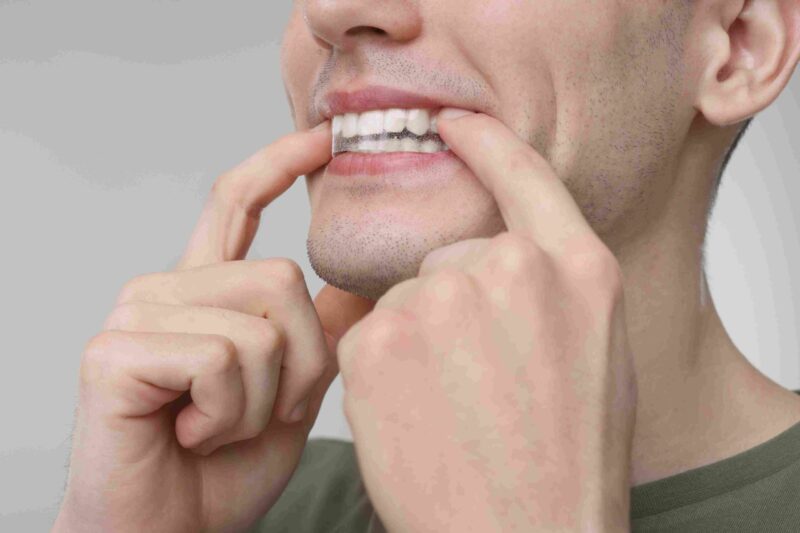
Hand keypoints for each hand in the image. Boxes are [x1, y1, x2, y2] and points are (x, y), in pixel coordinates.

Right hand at [53, 123, 374, 532]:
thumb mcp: (292, 393)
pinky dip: (229, 416)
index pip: (237, 204)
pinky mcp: (115, 350)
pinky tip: (191, 435)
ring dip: (265, 398)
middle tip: (260, 413)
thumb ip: (318, 333)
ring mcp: (136, 313)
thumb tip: (363, 282)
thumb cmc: (224, 471)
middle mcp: (165, 288)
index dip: (278, 164)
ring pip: (260, 322)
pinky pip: (221, 359)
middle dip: (300, 364)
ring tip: (219, 428)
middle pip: (283, 278)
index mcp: (204, 292)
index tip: (320, 137)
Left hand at [336, 111, 636, 531]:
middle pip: (450, 257)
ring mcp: (439, 303)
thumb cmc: (568, 460)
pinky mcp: (375, 344)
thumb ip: (555, 280)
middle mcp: (510, 271)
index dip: (483, 143)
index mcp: (576, 269)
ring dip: (418, 341)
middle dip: (455, 307)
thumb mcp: (599, 350)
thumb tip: (501, 248)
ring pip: (405, 299)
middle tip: (480, 380)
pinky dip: (383, 370)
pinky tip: (417, 417)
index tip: (453, 123)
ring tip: (453, 408)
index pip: (522, 173)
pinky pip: (367, 335)